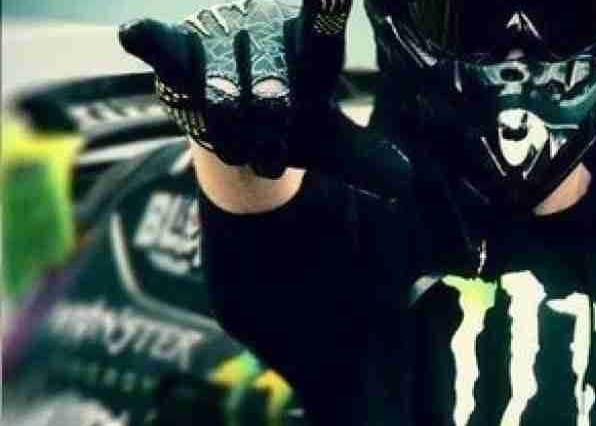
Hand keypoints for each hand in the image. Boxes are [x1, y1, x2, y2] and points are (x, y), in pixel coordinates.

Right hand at [119, 0, 351, 178]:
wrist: (240, 125)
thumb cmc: (292, 126)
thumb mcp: (330, 146)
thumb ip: (364, 162)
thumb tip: (404, 184)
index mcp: (311, 51)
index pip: (325, 24)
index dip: (328, 3)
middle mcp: (267, 33)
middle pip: (272, 97)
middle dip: (271, 143)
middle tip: (268, 156)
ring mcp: (220, 36)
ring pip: (223, 102)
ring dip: (231, 140)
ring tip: (235, 141)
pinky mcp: (177, 48)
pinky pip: (161, 47)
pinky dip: (150, 44)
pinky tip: (138, 35)